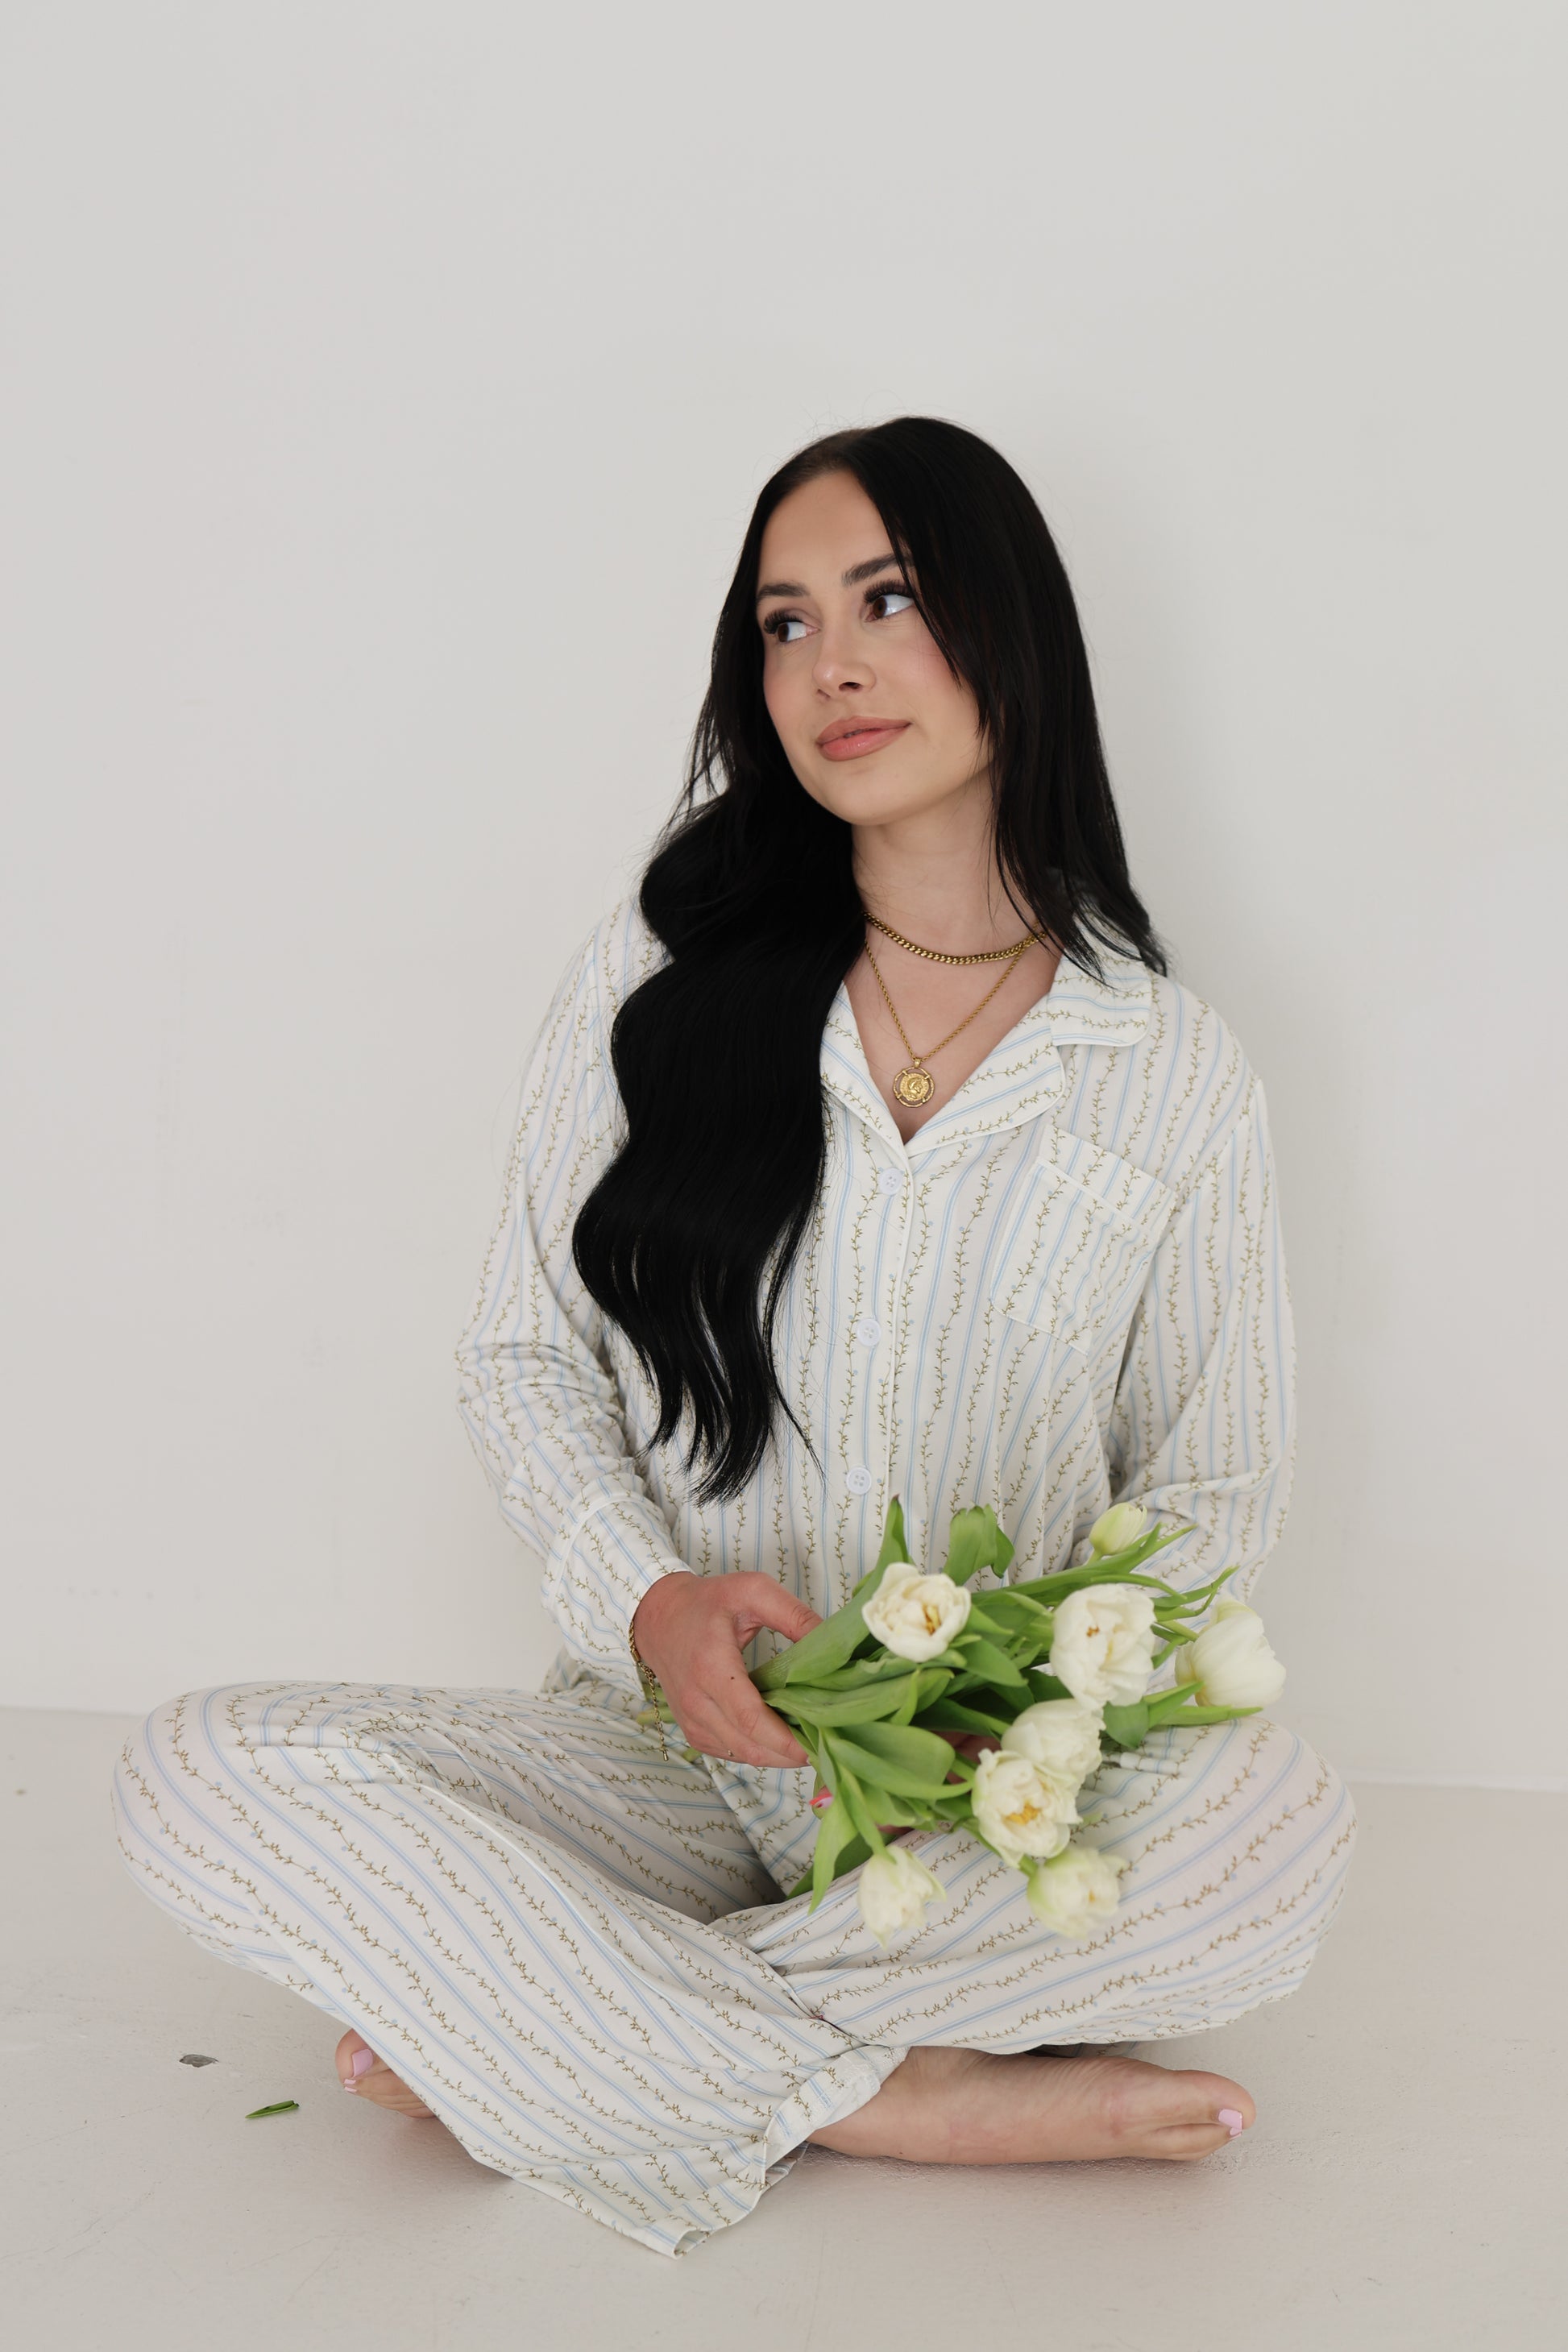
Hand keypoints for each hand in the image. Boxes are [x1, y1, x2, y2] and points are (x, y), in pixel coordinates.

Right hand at [632, 1571, 821, 1768]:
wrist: (658, 1617)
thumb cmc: (707, 1601)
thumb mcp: (753, 1591)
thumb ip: (794, 1615)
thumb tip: (832, 1645)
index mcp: (711, 1667)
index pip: (749, 1718)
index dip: (785, 1739)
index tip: (818, 1742)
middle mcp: (696, 1702)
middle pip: (749, 1746)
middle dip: (790, 1753)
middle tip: (826, 1743)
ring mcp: (692, 1721)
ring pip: (742, 1755)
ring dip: (777, 1756)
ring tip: (810, 1740)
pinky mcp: (694, 1731)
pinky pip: (731, 1752)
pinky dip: (759, 1751)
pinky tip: (782, 1738)